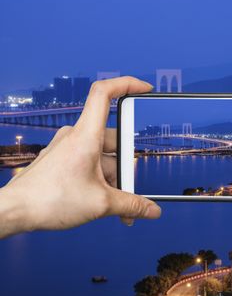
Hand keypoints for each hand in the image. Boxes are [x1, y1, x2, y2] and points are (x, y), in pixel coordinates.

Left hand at [0, 76, 160, 237]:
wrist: (15, 211)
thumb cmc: (48, 200)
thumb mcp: (101, 204)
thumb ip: (131, 205)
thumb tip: (152, 210)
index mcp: (86, 136)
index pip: (104, 93)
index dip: (126, 84)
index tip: (145, 88)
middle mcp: (76, 137)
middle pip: (114, 140)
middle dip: (127, 167)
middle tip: (132, 188)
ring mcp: (68, 149)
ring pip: (103, 157)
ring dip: (115, 180)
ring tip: (120, 207)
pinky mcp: (63, 162)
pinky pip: (91, 165)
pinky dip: (102, 181)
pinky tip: (105, 202)